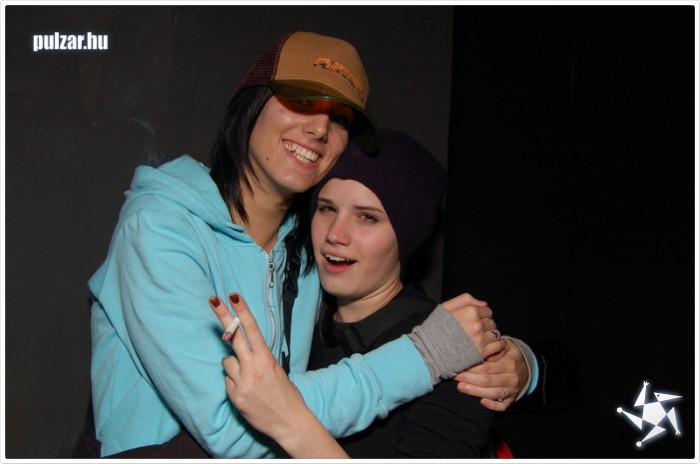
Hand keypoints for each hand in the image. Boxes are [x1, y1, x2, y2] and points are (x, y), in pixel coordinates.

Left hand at [209, 293, 347, 457]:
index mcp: (266, 358)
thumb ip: (258, 358)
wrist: (288, 421)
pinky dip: (234, 383)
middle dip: (223, 316)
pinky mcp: (235, 396)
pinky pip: (228, 381)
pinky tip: (247, 392)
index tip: (233, 296)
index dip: (242, 311)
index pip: (252, 329)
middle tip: (212, 299)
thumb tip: (238, 352)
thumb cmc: (285, 393)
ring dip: (234, 366)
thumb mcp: (276, 370)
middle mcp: (253, 367)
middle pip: (233, 336)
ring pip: (227, 362)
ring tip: (249, 379)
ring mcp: (242, 382)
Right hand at [441, 292, 505, 359]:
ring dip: (491, 336)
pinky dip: (497, 346)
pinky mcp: (482, 353)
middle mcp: (477, 324)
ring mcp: (480, 339)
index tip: (475, 321)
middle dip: (486, 326)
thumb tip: (484, 304)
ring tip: (480, 340)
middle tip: (476, 332)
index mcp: (470, 311)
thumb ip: (465, 300)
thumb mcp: (446, 307)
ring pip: (496, 334)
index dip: (482, 316)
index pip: (487, 311)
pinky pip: (499, 346)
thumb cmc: (435, 329)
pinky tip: (488, 347)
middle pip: (492, 322)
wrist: (429, 351)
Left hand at [453, 338, 527, 411]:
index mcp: (509, 363)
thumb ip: (496, 348)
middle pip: (487, 380)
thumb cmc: (510, 355)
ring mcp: (512, 390)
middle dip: (468, 379)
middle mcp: (512, 378)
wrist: (526, 368)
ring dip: (475, 391)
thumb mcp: (507, 346)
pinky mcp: (511, 399)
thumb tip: (485, 354)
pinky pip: (502, 406)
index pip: (487, 367)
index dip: (471, 367)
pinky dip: (492, 405)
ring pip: (492, 393)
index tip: (459, 366)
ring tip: (460, 387)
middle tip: (455, 376)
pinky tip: (481, 402)